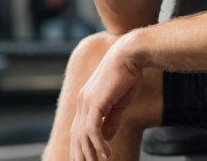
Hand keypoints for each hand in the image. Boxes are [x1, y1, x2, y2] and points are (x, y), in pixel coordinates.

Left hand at [70, 39, 143, 159]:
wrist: (130, 56)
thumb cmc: (128, 75)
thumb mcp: (120, 103)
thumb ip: (111, 120)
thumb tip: (105, 139)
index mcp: (86, 101)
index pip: (78, 129)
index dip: (80, 146)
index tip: (84, 160)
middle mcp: (82, 102)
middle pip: (77, 135)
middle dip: (81, 154)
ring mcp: (86, 102)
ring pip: (83, 136)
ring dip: (90, 153)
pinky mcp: (95, 102)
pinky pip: (93, 130)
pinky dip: (98, 144)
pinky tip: (106, 154)